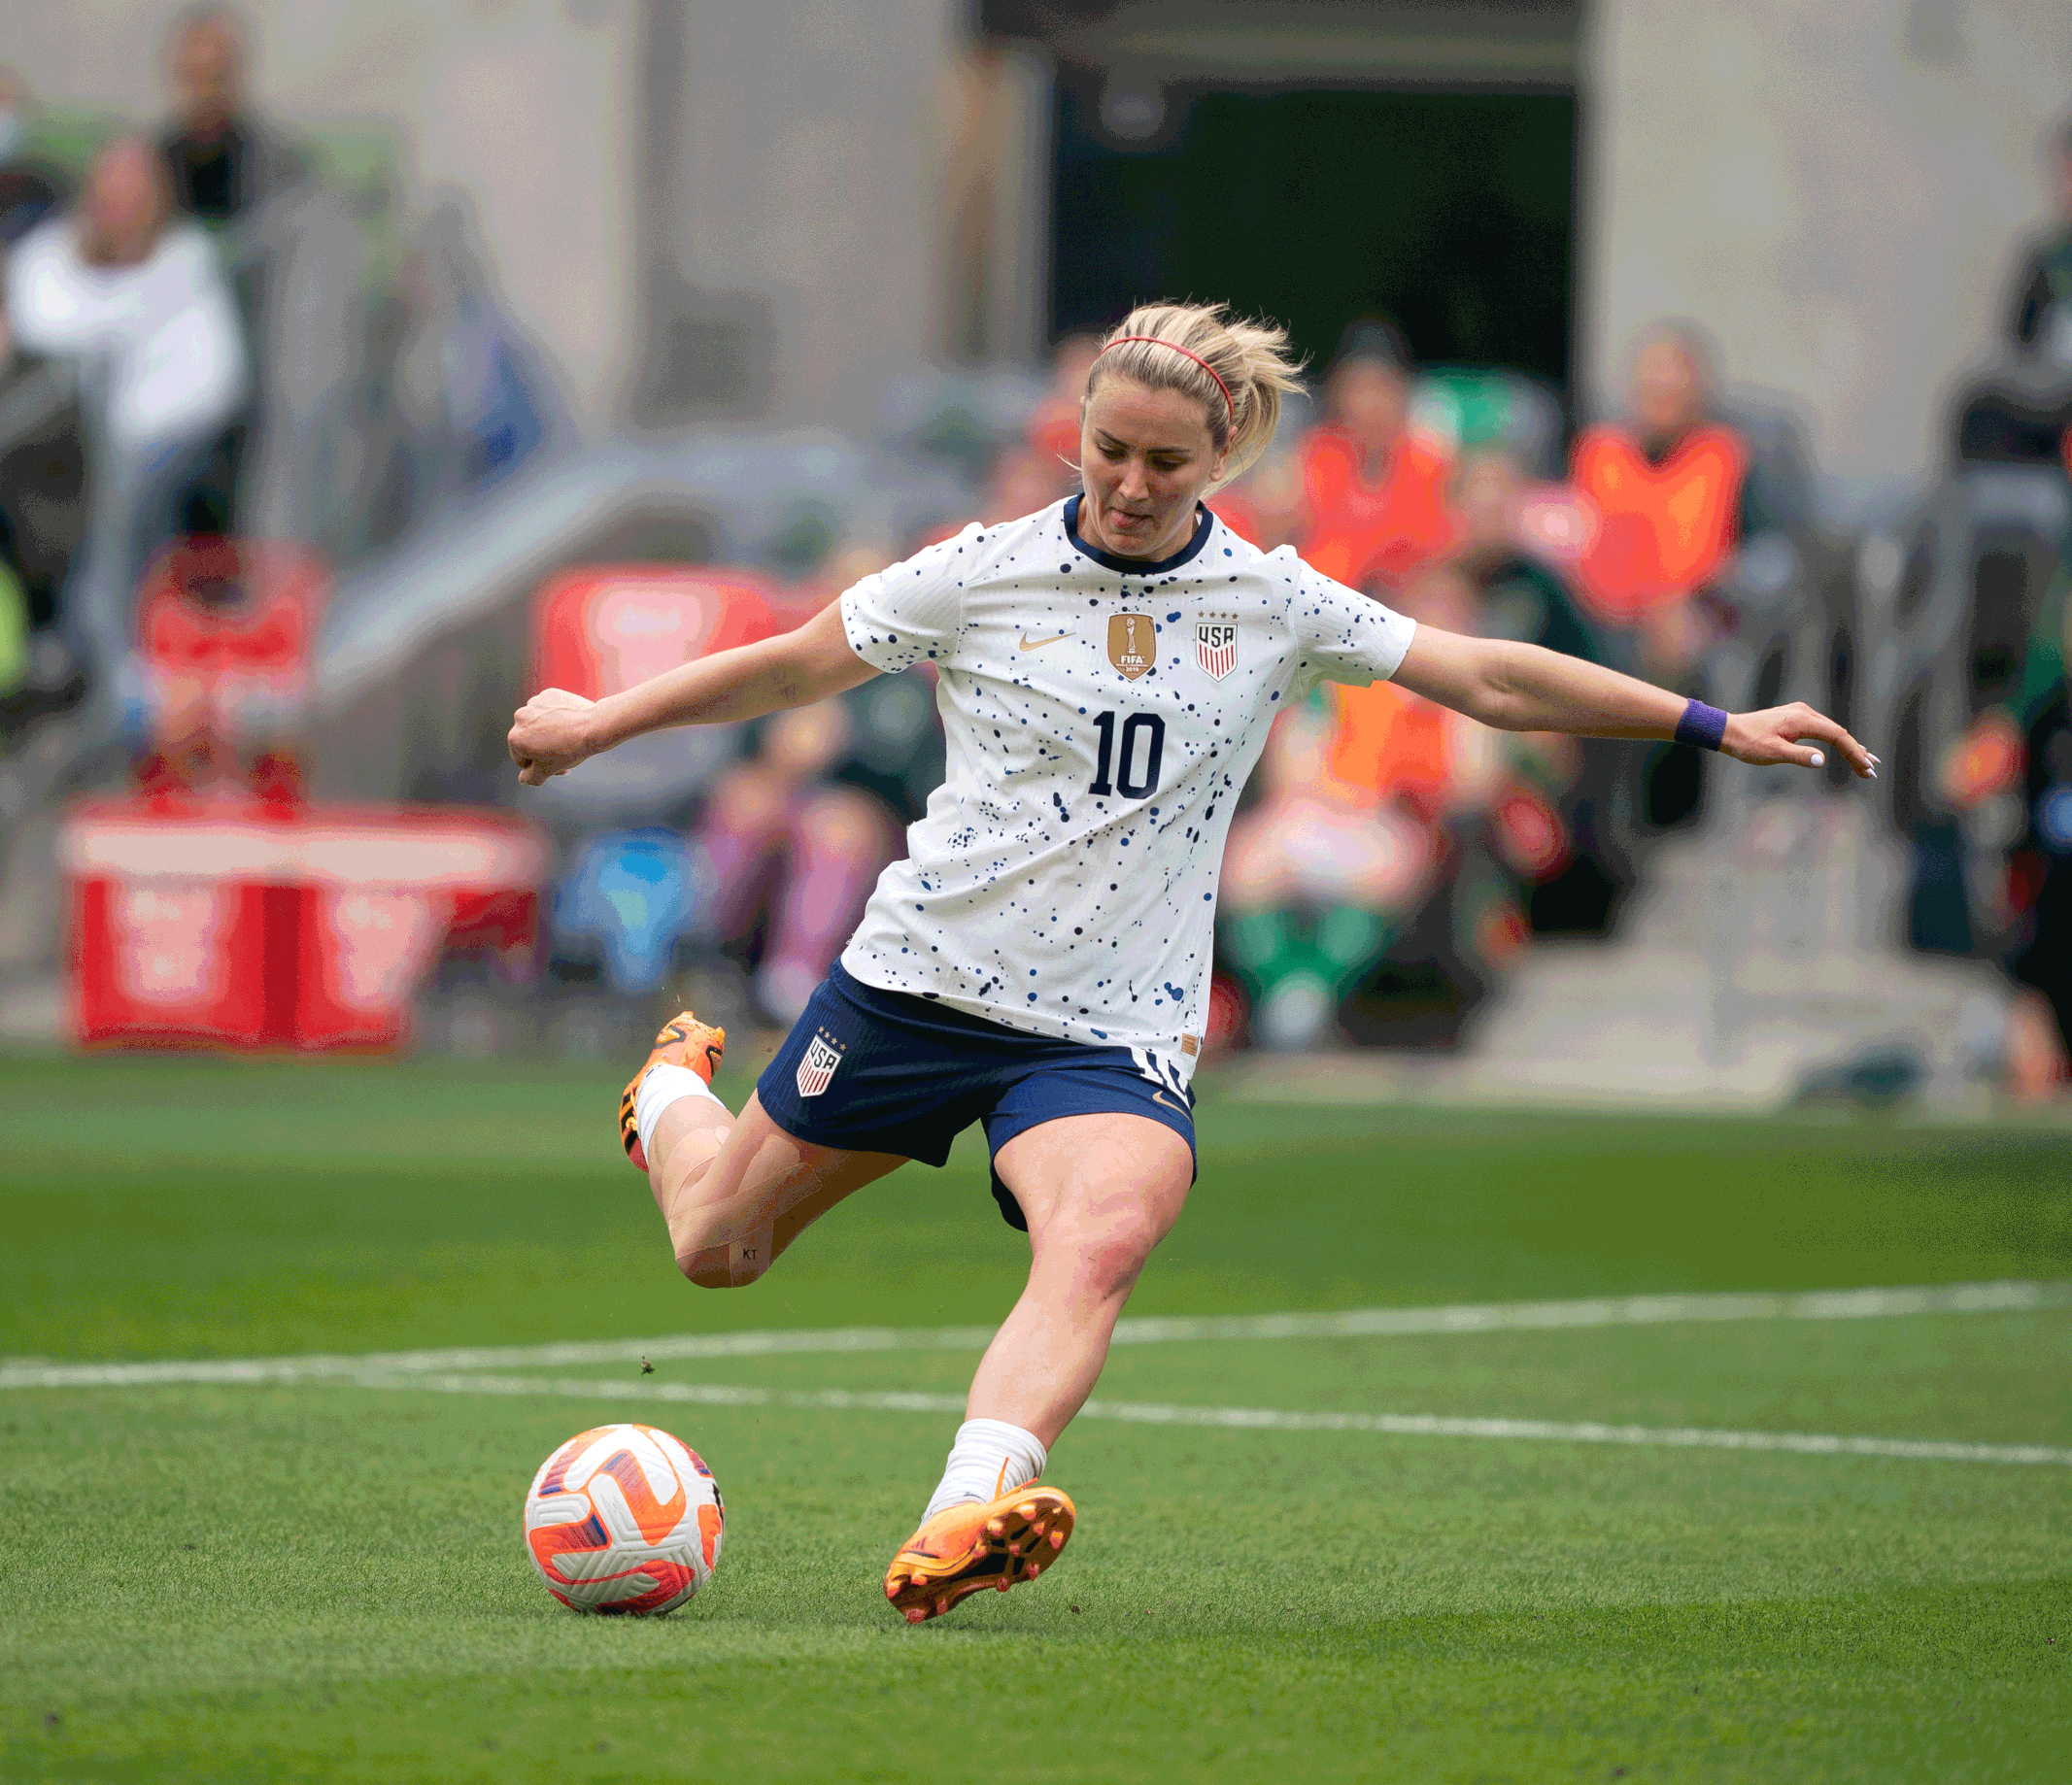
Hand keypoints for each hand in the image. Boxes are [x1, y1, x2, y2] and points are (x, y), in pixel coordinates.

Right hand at [508, 687, 599, 786]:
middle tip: (564, 754)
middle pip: (530, 740)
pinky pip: (550, 710)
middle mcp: (520, 717)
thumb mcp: (547, 771)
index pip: (522, 759)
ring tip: (568, 739)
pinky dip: (558, 717)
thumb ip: (530, 778)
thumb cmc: (569, 750)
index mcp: (515, 738)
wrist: (593, 727)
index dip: (539, 767)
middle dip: (544, 750)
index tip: (557, 766)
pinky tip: (570, 724)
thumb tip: (523, 779)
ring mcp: (534, 703)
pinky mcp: (549, 694)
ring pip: (540, 724)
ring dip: (549, 733)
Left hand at [1722, 702, 1877, 778]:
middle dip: (1857, 752)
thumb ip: (1799, 756)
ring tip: (1865, 764)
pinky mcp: (1796, 718)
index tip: (1866, 767)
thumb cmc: (1748, 743)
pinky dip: (1835, 741)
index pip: (1837, 736)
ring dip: (1848, 747)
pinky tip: (1845, 750)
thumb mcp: (1773, 753)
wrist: (1728, 731)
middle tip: (1871, 771)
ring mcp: (1801, 713)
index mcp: (1802, 720)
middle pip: (1839, 733)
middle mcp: (1805, 712)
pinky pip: (1822, 730)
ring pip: (1832, 731)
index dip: (1854, 752)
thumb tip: (1823, 760)